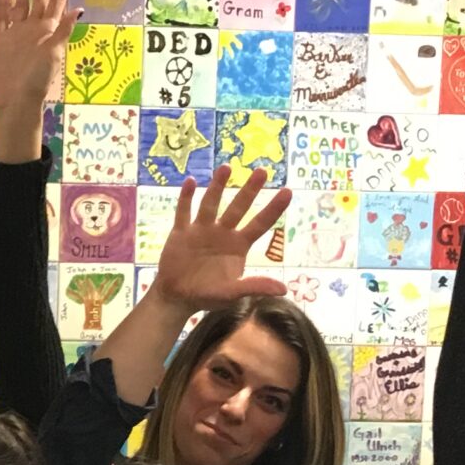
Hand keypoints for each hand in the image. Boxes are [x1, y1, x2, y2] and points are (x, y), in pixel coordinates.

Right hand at [0, 0, 74, 162]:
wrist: (16, 100)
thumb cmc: (37, 80)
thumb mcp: (54, 54)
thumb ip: (62, 30)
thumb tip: (78, 8)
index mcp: (48, 30)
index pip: (56, 0)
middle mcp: (33, 28)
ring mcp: (17, 33)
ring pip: (21, 4)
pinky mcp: (2, 41)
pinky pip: (1, 18)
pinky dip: (1, 5)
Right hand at [144, 168, 292, 314]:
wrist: (177, 297)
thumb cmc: (207, 295)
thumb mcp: (232, 293)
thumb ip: (255, 287)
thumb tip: (284, 289)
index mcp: (238, 245)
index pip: (260, 224)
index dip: (273, 208)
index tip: (287, 191)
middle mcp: (222, 233)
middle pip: (238, 207)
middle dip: (250, 190)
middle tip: (263, 171)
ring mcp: (201, 230)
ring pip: (211, 204)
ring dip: (217, 186)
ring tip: (226, 167)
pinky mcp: (181, 233)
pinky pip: (184, 212)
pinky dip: (186, 198)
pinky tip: (190, 181)